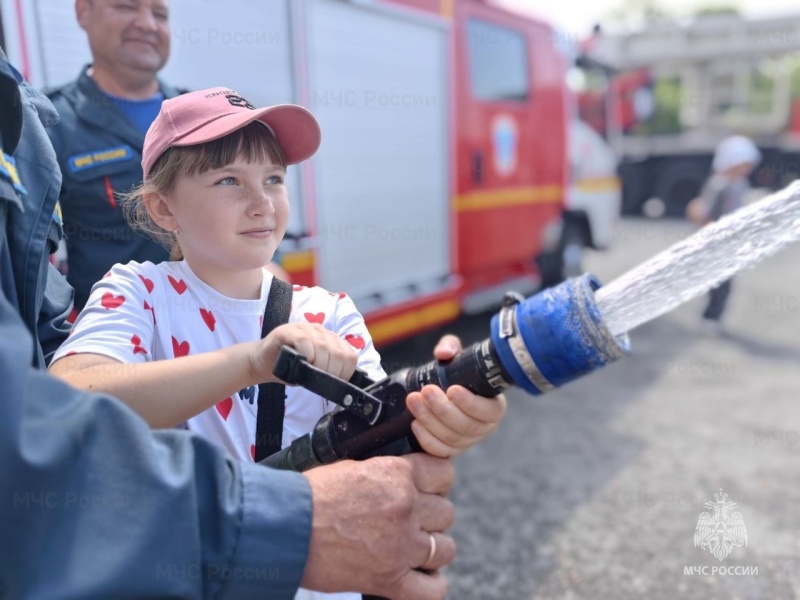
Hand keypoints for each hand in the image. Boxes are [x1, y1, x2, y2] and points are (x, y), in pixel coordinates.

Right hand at [249, 323, 356, 383]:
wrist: (263, 363)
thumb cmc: (289, 368)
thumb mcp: (313, 372)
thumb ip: (328, 371)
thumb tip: (340, 384)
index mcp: (330, 340)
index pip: (349, 355)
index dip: (345, 372)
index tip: (334, 383)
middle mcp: (320, 331)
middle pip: (338, 352)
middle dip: (332, 371)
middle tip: (321, 380)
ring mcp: (304, 328)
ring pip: (323, 346)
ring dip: (319, 365)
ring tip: (311, 372)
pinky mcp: (288, 330)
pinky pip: (304, 340)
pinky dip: (307, 354)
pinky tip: (303, 361)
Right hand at [301, 454, 455, 598]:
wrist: (283, 527)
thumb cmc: (309, 497)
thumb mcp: (353, 467)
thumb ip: (387, 474)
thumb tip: (408, 480)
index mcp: (396, 474)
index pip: (443, 473)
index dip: (436, 483)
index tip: (428, 489)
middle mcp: (405, 507)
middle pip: (446, 512)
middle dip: (431, 517)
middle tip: (411, 521)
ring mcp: (401, 545)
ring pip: (446, 548)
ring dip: (434, 549)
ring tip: (413, 549)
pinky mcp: (389, 579)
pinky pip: (432, 590)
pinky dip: (431, 585)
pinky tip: (420, 577)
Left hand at [406, 334, 506, 457]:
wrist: (440, 390)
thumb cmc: (455, 373)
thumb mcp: (456, 356)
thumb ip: (451, 347)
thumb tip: (444, 353)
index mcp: (493, 406)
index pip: (489, 411)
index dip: (470, 403)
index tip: (452, 389)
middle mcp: (483, 427)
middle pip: (467, 426)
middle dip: (443, 409)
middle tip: (425, 392)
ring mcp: (467, 441)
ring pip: (451, 438)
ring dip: (430, 421)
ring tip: (413, 402)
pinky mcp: (450, 450)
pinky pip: (440, 451)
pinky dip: (426, 440)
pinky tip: (415, 424)